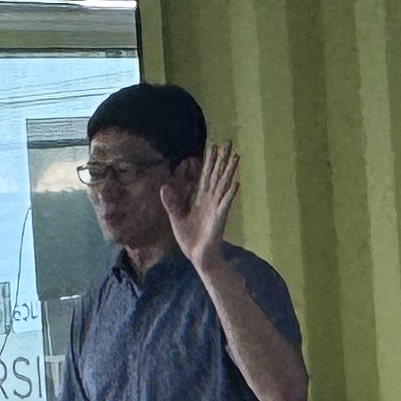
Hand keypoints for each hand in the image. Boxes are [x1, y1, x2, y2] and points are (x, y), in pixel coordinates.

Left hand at [165, 139, 238, 266]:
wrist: (197, 257)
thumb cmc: (190, 238)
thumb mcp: (176, 218)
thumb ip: (172, 202)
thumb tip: (164, 186)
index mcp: (201, 199)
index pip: (206, 176)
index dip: (209, 161)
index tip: (213, 146)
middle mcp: (211, 201)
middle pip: (218, 176)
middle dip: (223, 160)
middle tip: (228, 143)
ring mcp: (217, 209)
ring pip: (224, 186)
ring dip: (230, 172)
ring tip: (236, 157)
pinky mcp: (219, 220)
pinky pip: (225, 205)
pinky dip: (230, 195)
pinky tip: (236, 184)